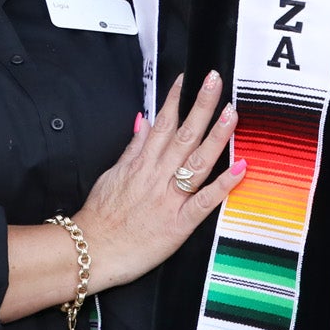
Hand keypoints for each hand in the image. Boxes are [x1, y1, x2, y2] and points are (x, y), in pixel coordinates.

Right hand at [75, 72, 246, 290]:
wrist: (90, 251)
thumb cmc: (100, 216)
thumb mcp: (112, 175)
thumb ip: (133, 148)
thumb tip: (144, 120)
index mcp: (141, 164)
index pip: (163, 124)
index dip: (176, 99)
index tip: (189, 79)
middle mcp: (157, 176)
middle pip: (184, 134)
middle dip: (201, 105)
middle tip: (215, 80)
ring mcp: (169, 199)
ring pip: (197, 161)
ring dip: (216, 136)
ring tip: (232, 113)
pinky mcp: (178, 224)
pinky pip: (204, 201)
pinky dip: (223, 184)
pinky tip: (240, 168)